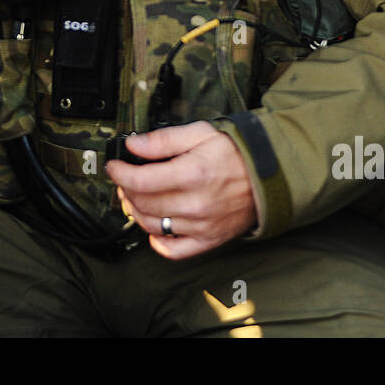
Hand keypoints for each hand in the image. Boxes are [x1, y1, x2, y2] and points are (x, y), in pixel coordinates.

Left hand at [105, 121, 255, 259]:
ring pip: (152, 226)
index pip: (140, 181)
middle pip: (142, 203)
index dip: (120, 173)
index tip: (114, 166)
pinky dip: (158, 242)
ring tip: (137, 197)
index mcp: (192, 174)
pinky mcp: (208, 240)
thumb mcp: (200, 133)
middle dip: (126, 190)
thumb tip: (133, 144)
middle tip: (125, 179)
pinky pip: (174, 251)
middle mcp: (195, 204)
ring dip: (137, 211)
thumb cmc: (236, 153)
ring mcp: (201, 226)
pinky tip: (155, 227)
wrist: (270, 176)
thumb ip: (163, 140)